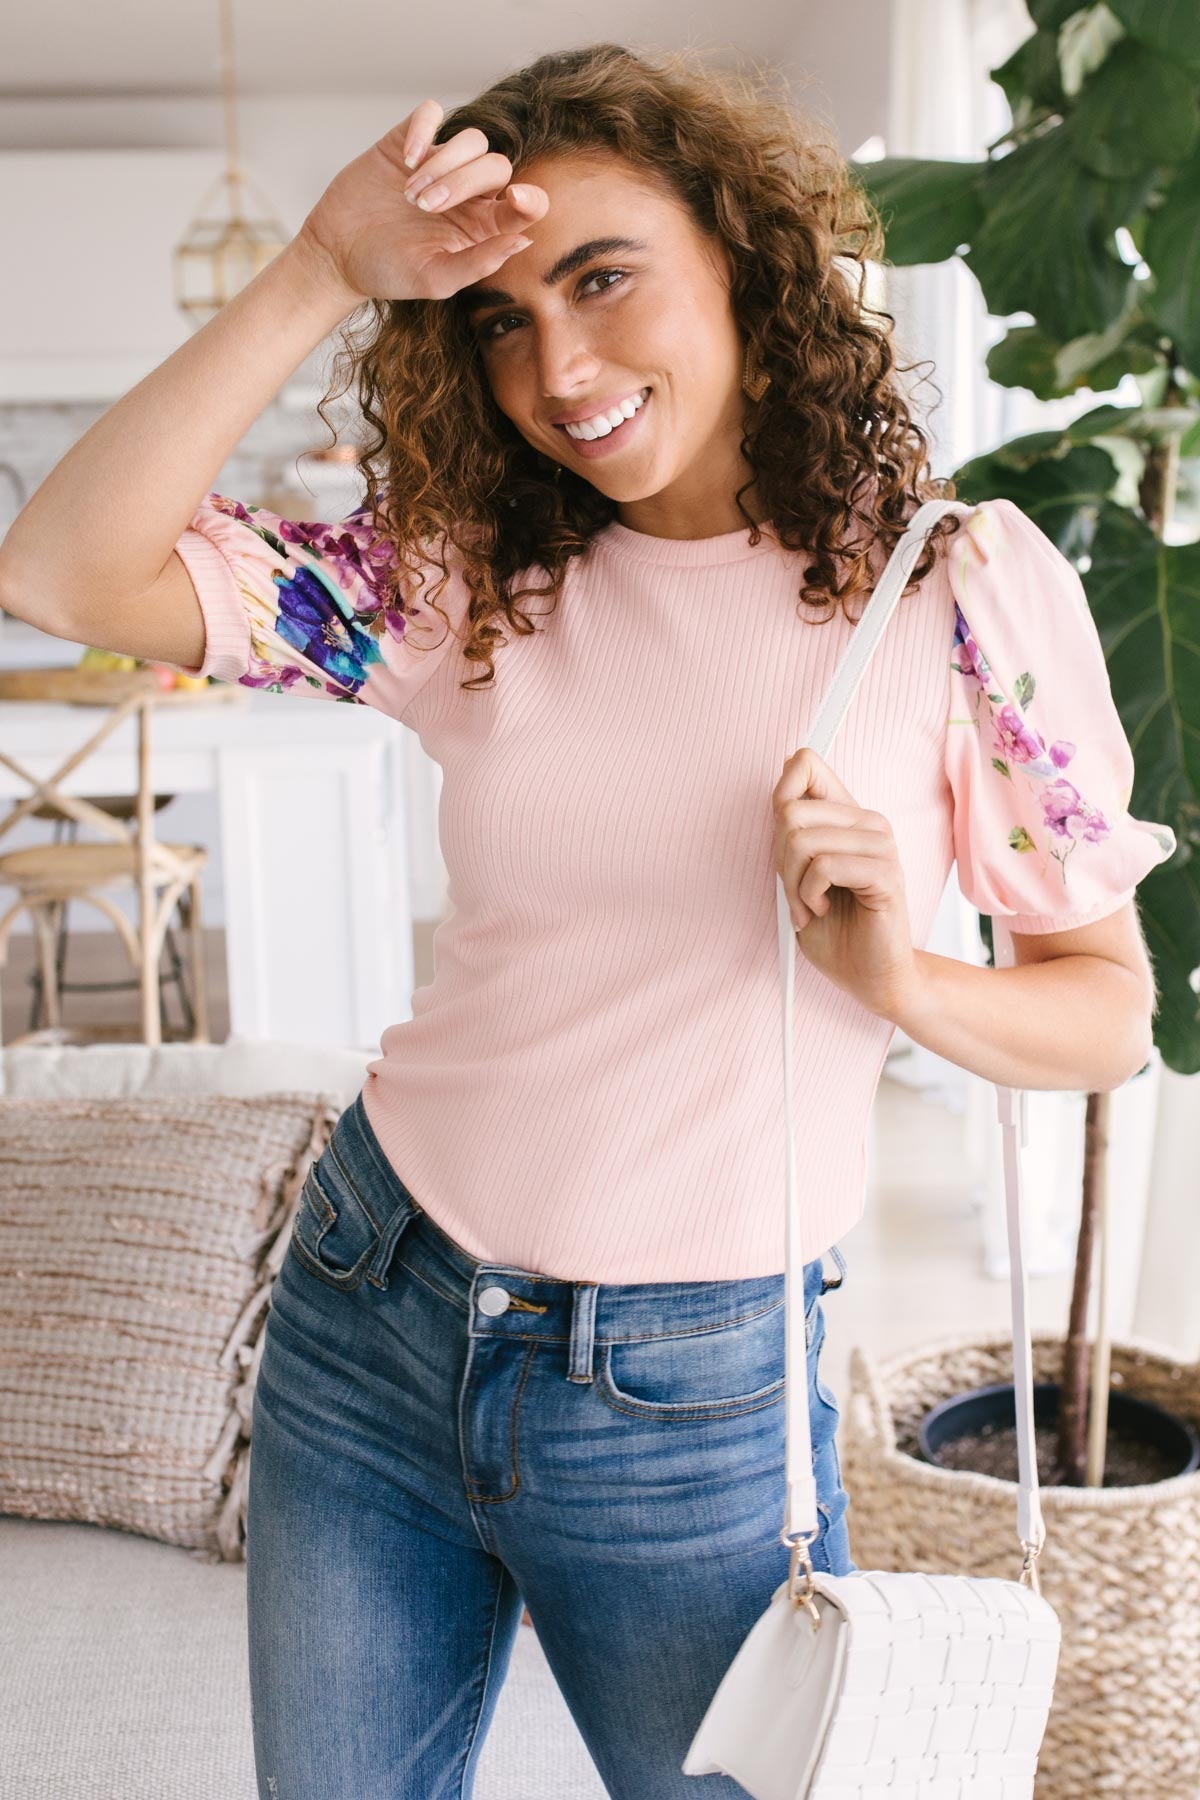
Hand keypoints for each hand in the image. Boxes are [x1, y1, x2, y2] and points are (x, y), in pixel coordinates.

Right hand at [293, 98, 548, 308]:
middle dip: (464, 182)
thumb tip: (524, 240)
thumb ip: (480, 262)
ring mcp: (439, 164)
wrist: (338, 256)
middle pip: (496, 165)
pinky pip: (431, 114)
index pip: (525, 205)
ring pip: (471, 140)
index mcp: (484, 227)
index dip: (531, 199)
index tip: (514, 200)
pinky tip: (405, 160)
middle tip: (425, 206)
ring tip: (410, 195)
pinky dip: (424, 129)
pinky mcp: (408, 142)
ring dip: (443, 163)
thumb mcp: (436, 279)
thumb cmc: (389, 274)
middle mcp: (468, 194)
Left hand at [772, 747, 921, 1020]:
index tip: (783, 843)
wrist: (868, 975)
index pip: (805, 765)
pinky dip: (809, 895)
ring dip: (794, 886)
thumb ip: (793, 826)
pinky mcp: (885, 873)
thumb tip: (789, 762)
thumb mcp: (797, 871)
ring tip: (811, 906)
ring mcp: (881, 846)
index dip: (779, 797)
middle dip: (780, 862)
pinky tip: (822, 910)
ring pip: (803, 841)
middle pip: (790, 813)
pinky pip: (825, 867)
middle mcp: (868, 823)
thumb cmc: (833, 927)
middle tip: (798, 893)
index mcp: (847, 816)